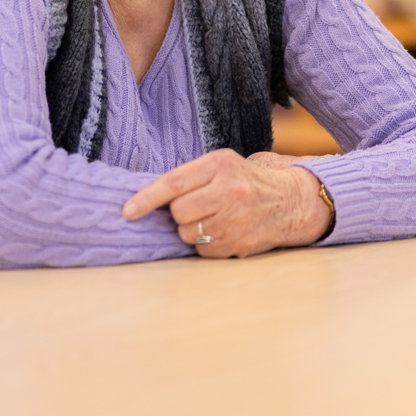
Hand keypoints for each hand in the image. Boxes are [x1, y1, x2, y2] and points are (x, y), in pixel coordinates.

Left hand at [121, 149, 330, 257]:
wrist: (288, 202)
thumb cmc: (245, 181)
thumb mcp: (221, 164)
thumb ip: (189, 176)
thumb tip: (144, 197)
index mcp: (220, 165)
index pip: (174, 183)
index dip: (146, 199)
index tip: (127, 212)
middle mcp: (229, 192)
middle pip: (178, 212)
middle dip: (179, 213)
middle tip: (197, 205)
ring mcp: (236, 221)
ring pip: (188, 234)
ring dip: (191, 229)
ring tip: (212, 217)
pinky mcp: (240, 244)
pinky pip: (202, 251)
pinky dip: (205, 244)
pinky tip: (222, 230)